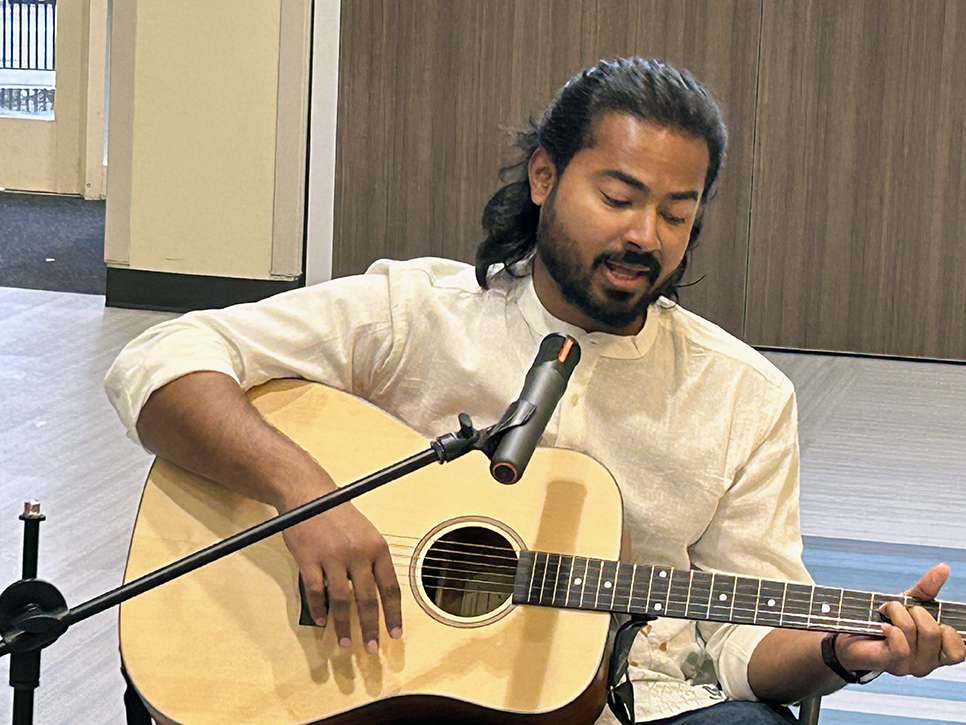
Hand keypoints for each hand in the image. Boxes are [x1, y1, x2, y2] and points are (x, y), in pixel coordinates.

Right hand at [281, 493, 401, 654]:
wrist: (309, 495)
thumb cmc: (339, 515)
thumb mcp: (365, 532)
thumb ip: (371, 561)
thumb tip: (376, 595)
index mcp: (377, 547)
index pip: (390, 587)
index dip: (393, 614)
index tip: (395, 634)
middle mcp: (358, 554)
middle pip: (367, 599)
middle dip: (371, 627)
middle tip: (372, 648)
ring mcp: (333, 557)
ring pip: (342, 600)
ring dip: (344, 626)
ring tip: (345, 644)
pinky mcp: (310, 560)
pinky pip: (317, 592)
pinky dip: (320, 610)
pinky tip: (322, 622)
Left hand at [836, 563, 965, 676]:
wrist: (851, 636)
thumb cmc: (884, 621)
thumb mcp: (909, 603)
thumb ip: (927, 589)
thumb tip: (943, 568)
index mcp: (937, 653)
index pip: (959, 652)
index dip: (949, 632)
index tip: (932, 620)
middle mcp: (926, 664)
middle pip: (933, 632)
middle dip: (915, 612)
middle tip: (900, 611)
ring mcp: (907, 666)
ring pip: (914, 632)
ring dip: (897, 614)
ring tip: (886, 615)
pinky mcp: (887, 662)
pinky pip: (900, 646)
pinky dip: (891, 629)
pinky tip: (882, 626)